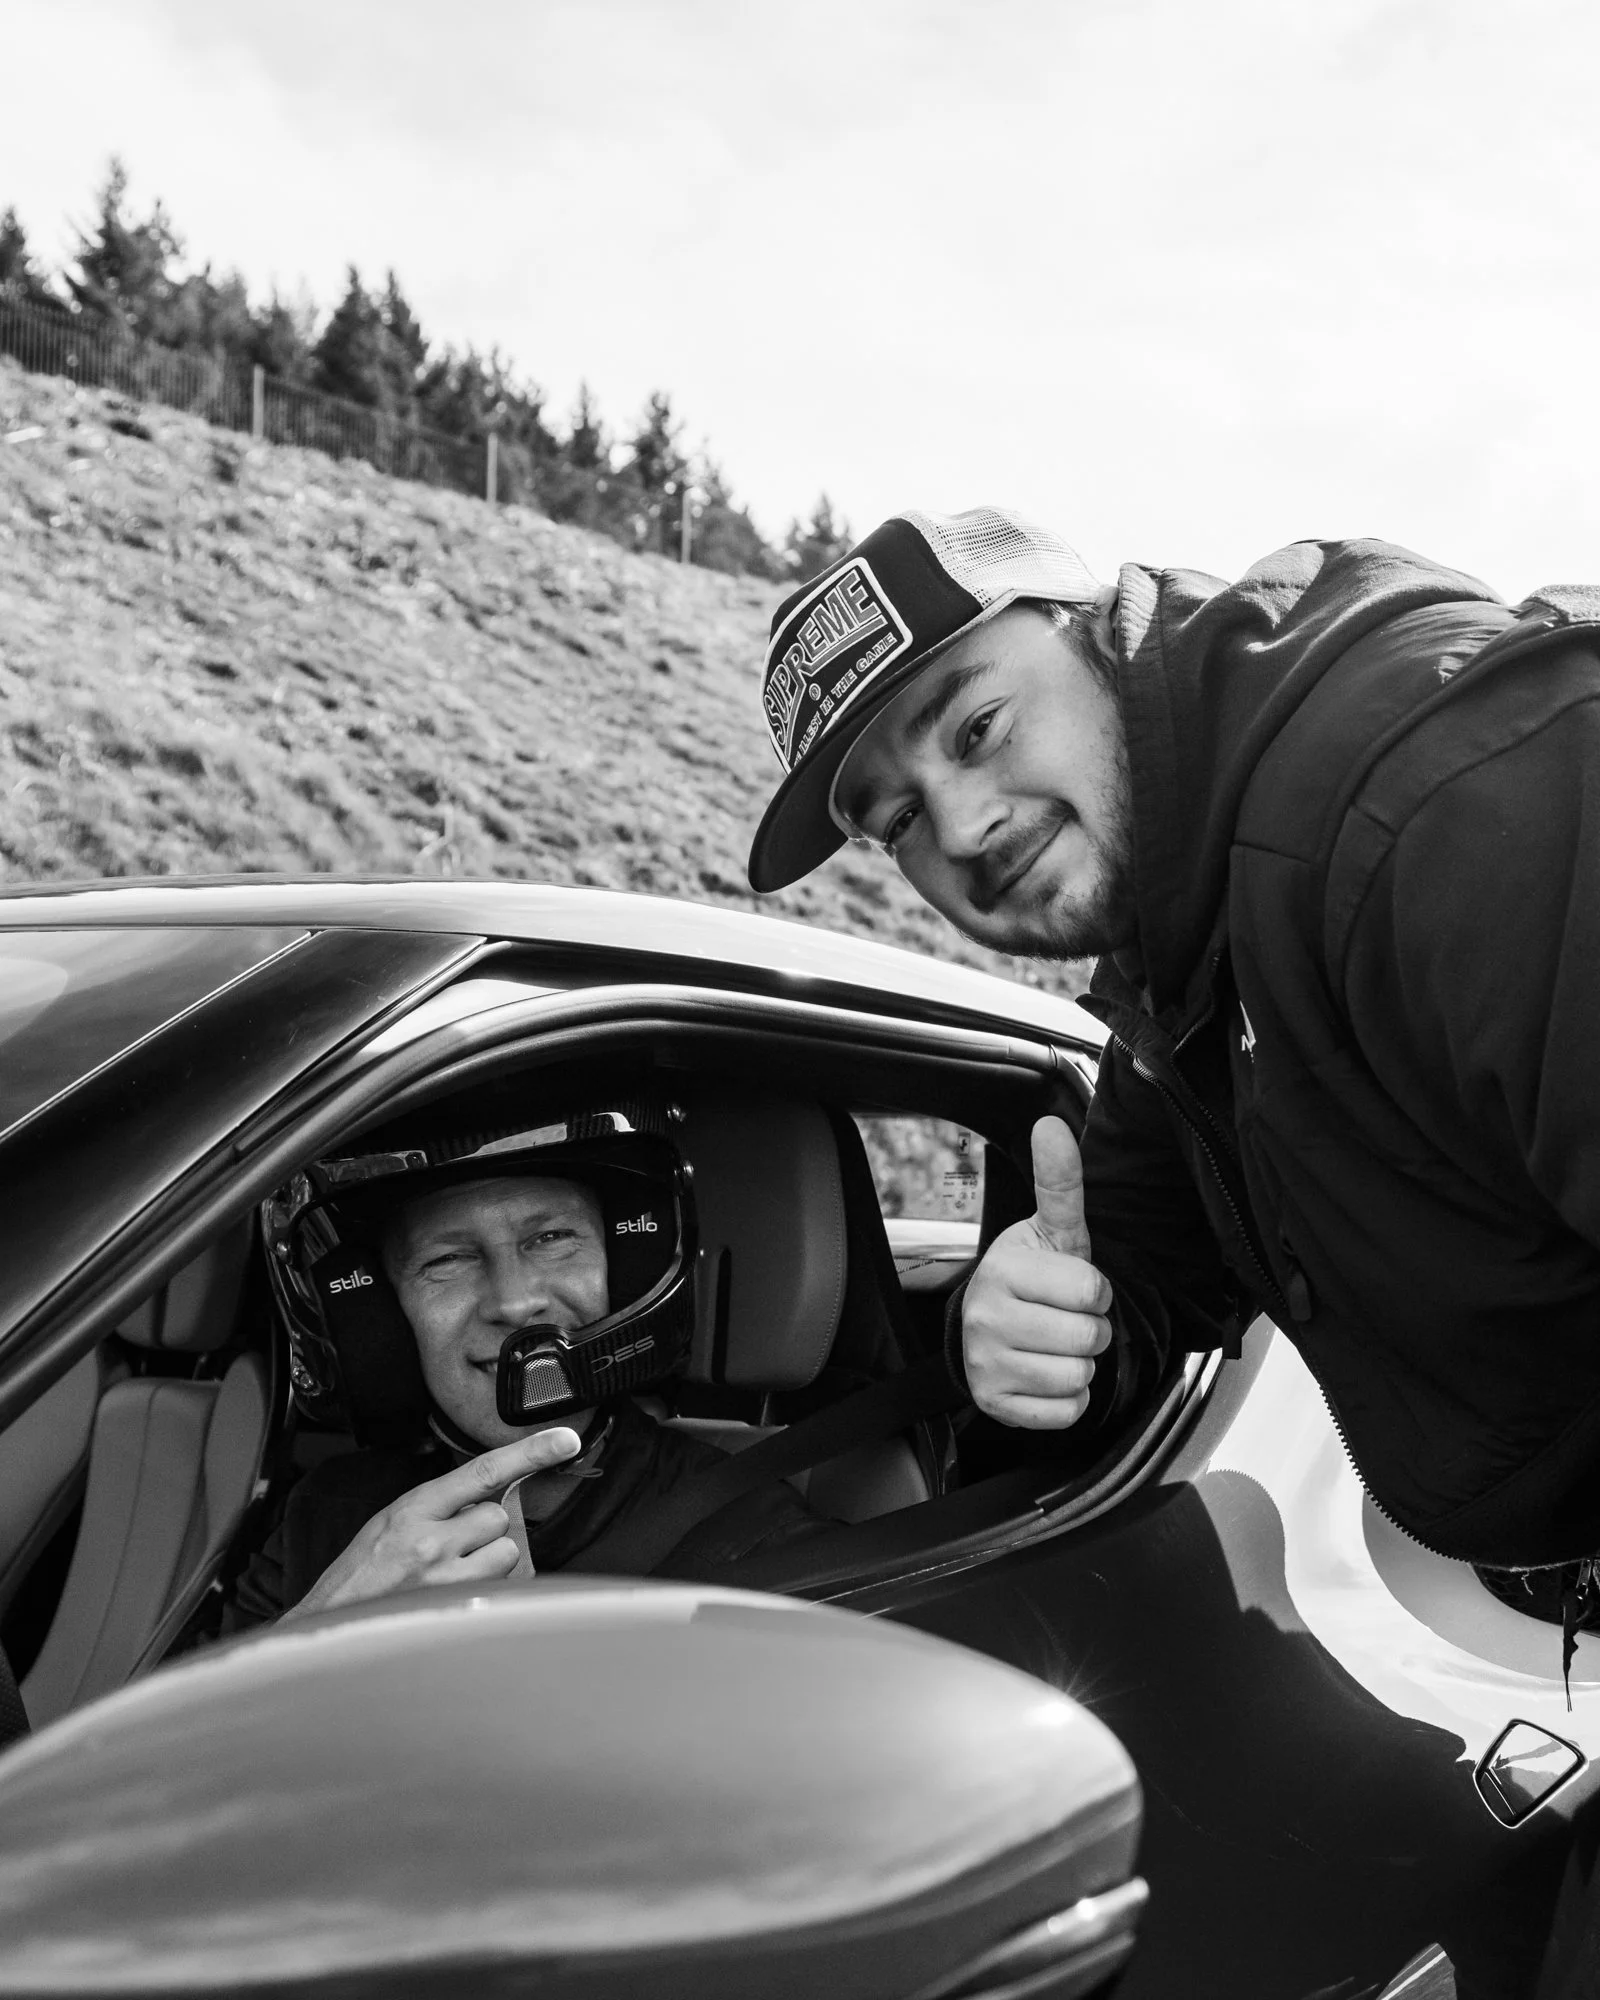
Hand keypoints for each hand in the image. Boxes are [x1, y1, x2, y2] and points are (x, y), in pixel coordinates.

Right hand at [286, 1426, 582, 1619]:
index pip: (482, 1471)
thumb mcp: (388, 1524)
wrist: (326, 1631)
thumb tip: (484, 1499)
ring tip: (451, 1573)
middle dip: (484, 1530)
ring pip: (504, 1553)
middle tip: (452, 1547)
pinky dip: (485, 1590)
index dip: (529, 1452)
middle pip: (499, 1517)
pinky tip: (452, 1596)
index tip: (564, 1440)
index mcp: (412, 1510)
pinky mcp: (454, 1613)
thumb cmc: (356, 1580)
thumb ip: (437, 1507)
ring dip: (487, 1560)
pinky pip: (498, 1590)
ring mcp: (444, 1582)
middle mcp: (431, 1543)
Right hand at [961, 1116, 1113, 1428]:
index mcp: (1003, 1269)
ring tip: (1055, 1345)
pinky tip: (1046, 1375)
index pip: (1090, 1289)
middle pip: (1087, 1337)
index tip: (1073, 1287)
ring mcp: (985, 1364)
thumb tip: (1051, 1124)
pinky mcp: (995, 1404)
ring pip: (1078, 1376)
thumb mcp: (1050, 1231)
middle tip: (1065, 1318)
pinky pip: (1066, 1412)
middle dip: (1091, 1330)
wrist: (989, 1328)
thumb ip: (1059, 1183)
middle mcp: (985, 1317)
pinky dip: (1068, 1400)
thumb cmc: (1033, 1277)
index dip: (1095, 1290)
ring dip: (1080, 1364)